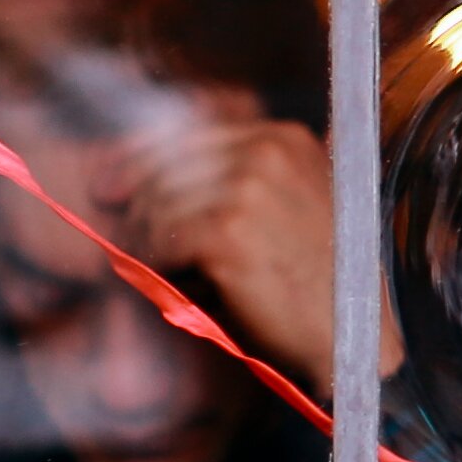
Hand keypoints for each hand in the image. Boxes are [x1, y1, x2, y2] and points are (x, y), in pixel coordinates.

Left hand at [105, 108, 396, 393]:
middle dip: (136, 192)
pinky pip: (162, 236)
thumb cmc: (321, 278)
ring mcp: (249, 188)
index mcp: (286, 138)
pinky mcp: (228, 230)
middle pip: (168, 161)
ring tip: (149, 255)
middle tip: (112, 213)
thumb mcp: (297, 203)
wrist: (349, 331)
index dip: (143, 155)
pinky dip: (154, 257)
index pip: (191, 131)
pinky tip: (166, 273)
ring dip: (144, 231)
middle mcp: (268, 151)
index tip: (113, 180)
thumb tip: (158, 168)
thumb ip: (245, 176)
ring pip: (159, 198)